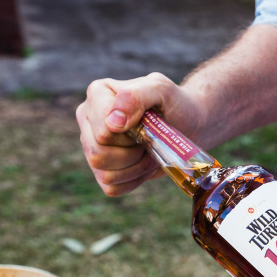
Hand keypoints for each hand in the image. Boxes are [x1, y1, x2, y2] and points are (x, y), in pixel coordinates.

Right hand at [76, 72, 196, 195]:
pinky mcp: (101, 170)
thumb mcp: (161, 89)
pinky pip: (112, 187)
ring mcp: (91, 146)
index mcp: (97, 95)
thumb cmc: (174, 103)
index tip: (148, 124)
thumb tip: (112, 122)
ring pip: (104, 173)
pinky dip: (134, 180)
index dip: (130, 135)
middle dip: (133, 153)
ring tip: (150, 151)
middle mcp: (87, 119)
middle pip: (98, 154)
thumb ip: (136, 96)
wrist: (189, 124)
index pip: (103, 131)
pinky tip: (144, 163)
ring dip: (136, 167)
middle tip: (151, 141)